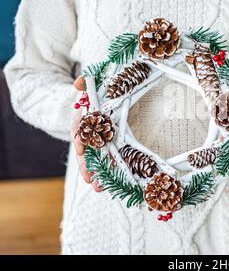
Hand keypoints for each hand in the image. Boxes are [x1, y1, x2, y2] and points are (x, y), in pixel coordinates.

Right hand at [71, 76, 102, 191]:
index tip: (81, 147)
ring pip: (93, 160)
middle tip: (88, 177)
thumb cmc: (99, 92)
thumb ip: (86, 83)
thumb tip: (78, 83)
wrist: (104, 97)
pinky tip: (107, 185)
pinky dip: (106, 173)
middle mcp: (88, 132)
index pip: (78, 128)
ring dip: (95, 174)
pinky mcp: (107, 147)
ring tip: (98, 187)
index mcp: (84, 117)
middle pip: (84, 150)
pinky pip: (105, 161)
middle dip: (85, 165)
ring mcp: (97, 141)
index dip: (79, 138)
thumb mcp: (93, 85)